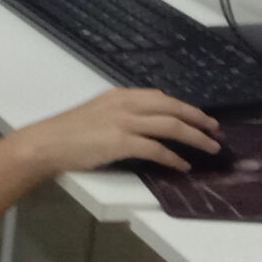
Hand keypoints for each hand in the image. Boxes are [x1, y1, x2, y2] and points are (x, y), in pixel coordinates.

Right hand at [4, 88, 221, 177]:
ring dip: (195, 138)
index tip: (199, 117)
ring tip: (210, 148)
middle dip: (198, 119)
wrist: (46, 143)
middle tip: (215, 131)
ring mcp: (123, 122)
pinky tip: (183, 165)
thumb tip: (145, 126)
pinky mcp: (121, 142)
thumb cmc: (67, 132)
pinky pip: (156, 149)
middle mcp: (125, 104)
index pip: (160, 97)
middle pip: (172, 108)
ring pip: (170, 126)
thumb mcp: (97, 113)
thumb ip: (121, 114)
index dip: (184, 107)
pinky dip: (174, 158)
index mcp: (119, 96)